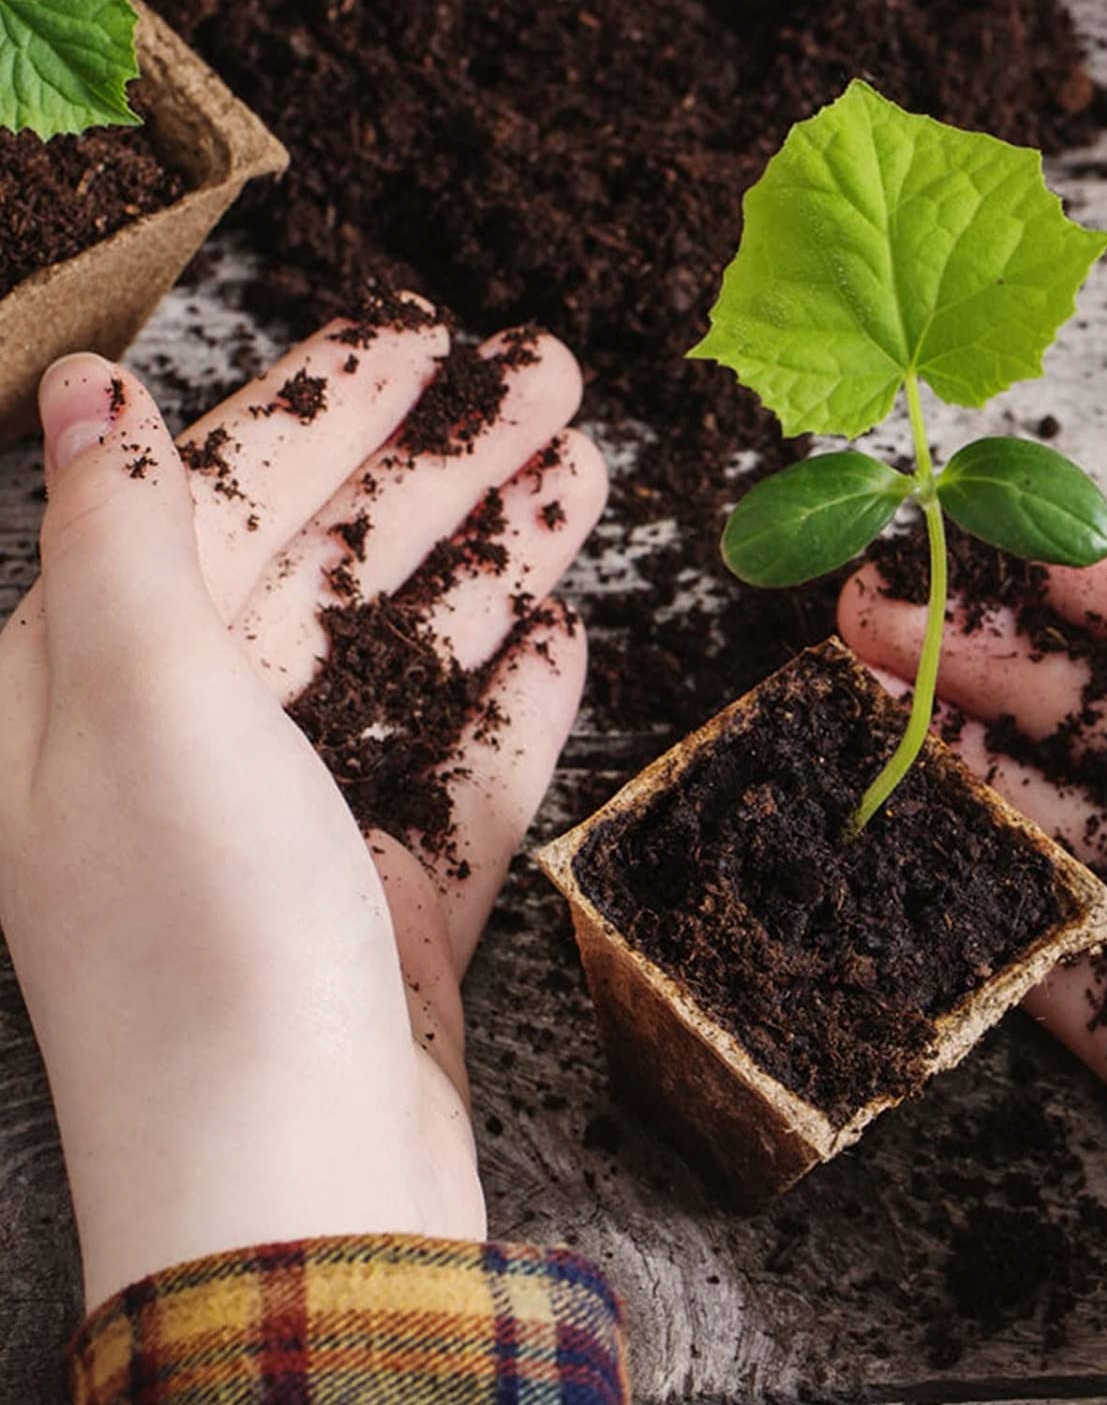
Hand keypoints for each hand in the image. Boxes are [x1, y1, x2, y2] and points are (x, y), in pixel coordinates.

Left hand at [0, 307, 604, 1307]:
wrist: (301, 1196)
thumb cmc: (203, 952)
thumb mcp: (149, 711)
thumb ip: (127, 543)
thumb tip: (92, 391)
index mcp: (102, 688)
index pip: (217, 499)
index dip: (322, 408)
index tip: (424, 337)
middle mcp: (194, 747)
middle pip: (333, 563)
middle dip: (441, 465)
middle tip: (551, 375)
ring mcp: (302, 822)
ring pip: (413, 652)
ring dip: (498, 560)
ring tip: (585, 471)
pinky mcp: (391, 892)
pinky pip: (461, 767)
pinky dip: (512, 702)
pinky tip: (566, 637)